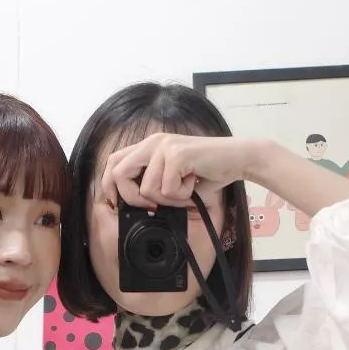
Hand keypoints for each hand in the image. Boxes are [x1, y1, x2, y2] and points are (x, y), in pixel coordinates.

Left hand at [100, 133, 263, 210]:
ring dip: (168, 199)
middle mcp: (153, 142)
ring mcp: (164, 147)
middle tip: (154, 206)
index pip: (114, 162)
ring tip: (186, 189)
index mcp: (150, 146)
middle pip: (119, 173)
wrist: (238, 158)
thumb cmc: (209, 171)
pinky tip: (194, 184)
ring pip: (147, 189)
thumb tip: (137, 207)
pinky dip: (181, 196)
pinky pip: (167, 190)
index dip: (110, 184)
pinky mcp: (176, 155)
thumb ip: (154, 185)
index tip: (117, 203)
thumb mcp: (174, 178)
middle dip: (133, 198)